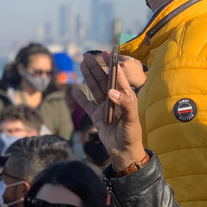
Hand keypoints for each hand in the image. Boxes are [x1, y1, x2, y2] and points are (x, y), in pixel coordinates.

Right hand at [72, 51, 145, 170]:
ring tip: (82, 65)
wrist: (124, 154)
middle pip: (103, 81)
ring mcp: (105, 108)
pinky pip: (87, 106)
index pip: (118, 78)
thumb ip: (124, 103)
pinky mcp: (97, 118)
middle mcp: (115, 100)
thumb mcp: (131, 119)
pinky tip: (74, 90)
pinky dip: (81, 98)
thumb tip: (111, 91)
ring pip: (95, 90)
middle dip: (96, 68)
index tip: (107, 53)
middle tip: (87, 56)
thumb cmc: (132, 136)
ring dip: (88, 77)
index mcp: (126, 98)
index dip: (113, 65)